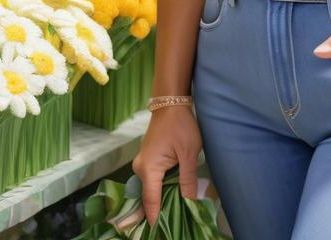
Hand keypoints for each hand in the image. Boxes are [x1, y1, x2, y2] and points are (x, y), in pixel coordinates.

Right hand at [131, 105, 202, 225]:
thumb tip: (191, 204)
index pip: (150, 202)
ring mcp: (142, 164)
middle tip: (175, 223)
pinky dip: (161, 188)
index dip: (156, 219)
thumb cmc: (181, 125)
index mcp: (148, 169)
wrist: (170, 103)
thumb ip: (188, 180)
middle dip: (161, 210)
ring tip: (176, 212)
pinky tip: (173, 195)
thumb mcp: (189, 153)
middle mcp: (140, 168)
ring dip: (163, 198)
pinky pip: (152, 180)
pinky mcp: (147, 160)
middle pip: (149, 197)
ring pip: (151, 189)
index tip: (161, 232)